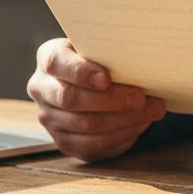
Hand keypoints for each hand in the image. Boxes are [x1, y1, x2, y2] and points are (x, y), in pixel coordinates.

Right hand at [26, 38, 165, 160]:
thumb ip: (111, 52)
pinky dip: (121, 136)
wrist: (91, 84)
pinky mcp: (65, 142)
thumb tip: (142, 63)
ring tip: (151, 112)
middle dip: (111, 100)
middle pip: (71, 99)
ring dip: (123, 120)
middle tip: (141, 98)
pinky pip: (93, 145)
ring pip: (85, 125)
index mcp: (48, 58)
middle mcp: (42, 89)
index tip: (106, 79)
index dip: (80, 72)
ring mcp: (50, 119)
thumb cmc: (101, 61)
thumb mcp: (101, 49)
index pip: (56, 62)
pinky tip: (139, 125)